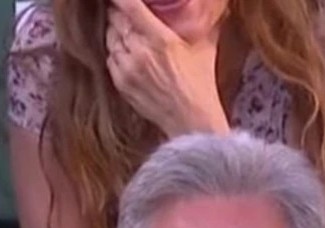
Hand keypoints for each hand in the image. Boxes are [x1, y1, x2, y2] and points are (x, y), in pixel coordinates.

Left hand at [105, 0, 226, 137]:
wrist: (189, 119)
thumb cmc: (200, 84)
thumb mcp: (205, 47)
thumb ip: (207, 24)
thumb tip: (213, 7)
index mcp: (159, 39)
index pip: (130, 7)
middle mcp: (139, 51)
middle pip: (116, 20)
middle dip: (119, 12)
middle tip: (124, 9)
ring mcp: (127, 69)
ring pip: (110, 38)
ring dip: (115, 30)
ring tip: (124, 28)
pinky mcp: (120, 83)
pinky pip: (110, 58)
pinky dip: (115, 51)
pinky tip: (125, 50)